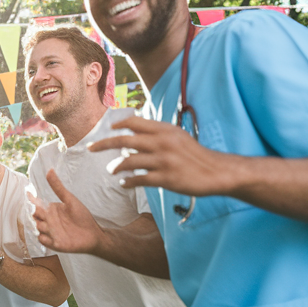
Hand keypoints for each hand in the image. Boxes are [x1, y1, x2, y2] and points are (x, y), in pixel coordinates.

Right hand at [30, 170, 107, 254]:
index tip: (29, 195)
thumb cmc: (82, 216)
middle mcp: (48, 221)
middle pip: (34, 217)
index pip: (35, 205)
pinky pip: (43, 240)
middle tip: (40, 212)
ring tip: (49, 224)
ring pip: (37, 227)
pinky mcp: (54, 243)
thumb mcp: (70, 200)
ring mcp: (50, 232)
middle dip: (34, 214)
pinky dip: (44, 237)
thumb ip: (58, 187)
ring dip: (39, 225)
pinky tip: (51, 234)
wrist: (93, 234)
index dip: (31, 201)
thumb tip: (50, 170)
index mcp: (51, 210)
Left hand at [88, 116, 230, 194]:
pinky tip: (124, 184)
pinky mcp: (165, 178)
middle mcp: (161, 142)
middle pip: (124, 140)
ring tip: (112, 170)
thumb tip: (133, 130)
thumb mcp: (177, 136)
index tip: (108, 129)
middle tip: (90, 148)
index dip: (118, 124)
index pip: (134, 122)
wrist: (217, 171)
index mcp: (164, 130)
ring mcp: (163, 161)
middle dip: (103, 144)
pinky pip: (138, 179)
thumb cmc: (195, 154)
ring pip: (128, 161)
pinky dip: (127, 182)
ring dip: (116, 166)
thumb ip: (157, 132)